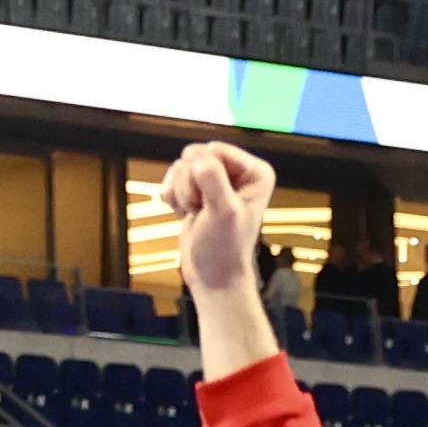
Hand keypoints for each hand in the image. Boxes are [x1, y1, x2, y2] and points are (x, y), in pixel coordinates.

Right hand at [159, 144, 274, 290]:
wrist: (212, 277)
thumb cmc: (224, 248)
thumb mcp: (222, 212)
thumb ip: (212, 179)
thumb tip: (194, 156)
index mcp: (254, 172)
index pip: (214, 150)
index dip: (203, 174)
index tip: (209, 202)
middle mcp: (238, 171)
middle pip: (196, 155)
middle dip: (190, 184)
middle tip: (202, 209)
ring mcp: (217, 180)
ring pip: (182, 167)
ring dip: (182, 193)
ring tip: (196, 213)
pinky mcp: (198, 191)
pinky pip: (174, 177)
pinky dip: (173, 197)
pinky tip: (185, 214)